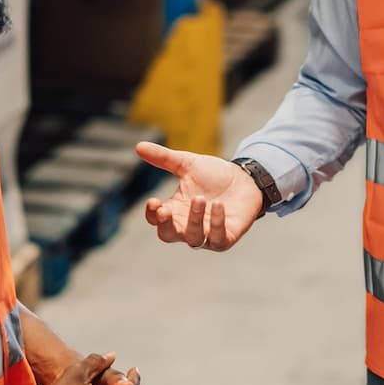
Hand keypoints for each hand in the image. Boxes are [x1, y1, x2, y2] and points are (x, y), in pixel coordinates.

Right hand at [138, 143, 264, 251]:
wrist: (245, 178)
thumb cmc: (214, 174)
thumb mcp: (187, 164)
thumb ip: (164, 158)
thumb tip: (138, 145)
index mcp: (175, 209)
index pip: (156, 219)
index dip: (152, 214)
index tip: (154, 201)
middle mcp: (188, 226)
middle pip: (168, 235)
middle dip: (165, 225)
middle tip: (166, 210)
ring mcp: (207, 234)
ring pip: (193, 239)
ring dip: (194, 221)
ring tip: (200, 199)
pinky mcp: (226, 238)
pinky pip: (218, 239)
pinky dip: (216, 224)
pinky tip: (218, 206)